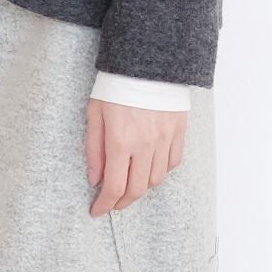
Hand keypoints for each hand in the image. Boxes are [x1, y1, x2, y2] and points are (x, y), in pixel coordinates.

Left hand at [85, 95, 185, 216]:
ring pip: (156, 180)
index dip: (105, 205)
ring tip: (129, 183)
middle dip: (122, 203)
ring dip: (141, 188)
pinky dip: (161, 171)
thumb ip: (93, 149)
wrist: (147, 59)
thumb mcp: (94, 114)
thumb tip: (95, 179)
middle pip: (137, 189)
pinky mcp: (178, 131)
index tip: (97, 211)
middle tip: (112, 204)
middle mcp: (145, 144)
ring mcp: (165, 139)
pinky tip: (149, 167)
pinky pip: (173, 163)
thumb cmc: (116, 84)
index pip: (114, 186)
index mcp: (120, 140)